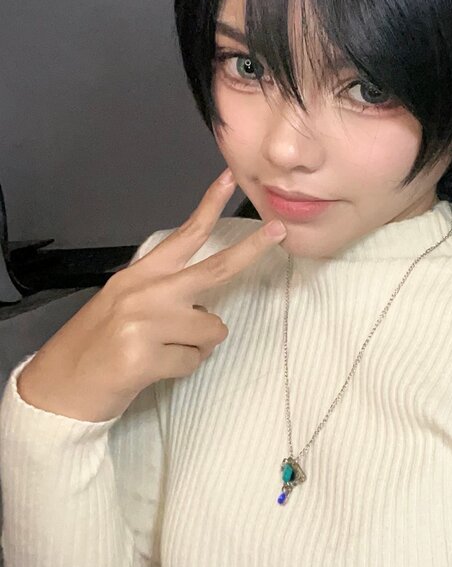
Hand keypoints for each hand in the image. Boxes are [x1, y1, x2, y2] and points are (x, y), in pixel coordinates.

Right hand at [17, 170, 285, 421]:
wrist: (58, 388)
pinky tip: (150, 369)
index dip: (208, 206)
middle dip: (251, 250)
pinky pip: (193, 361)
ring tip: (159, 352)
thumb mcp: (122, 306)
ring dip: (196, 346)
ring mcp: (144, 323)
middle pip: (215, 269)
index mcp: (138, 276)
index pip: (181, 236)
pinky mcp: (144, 356)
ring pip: (211, 330)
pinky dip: (180, 369)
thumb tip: (205, 307)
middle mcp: (144, 292)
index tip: (229, 179)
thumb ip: (162, 295)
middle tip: (278, 231)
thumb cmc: (96, 347)